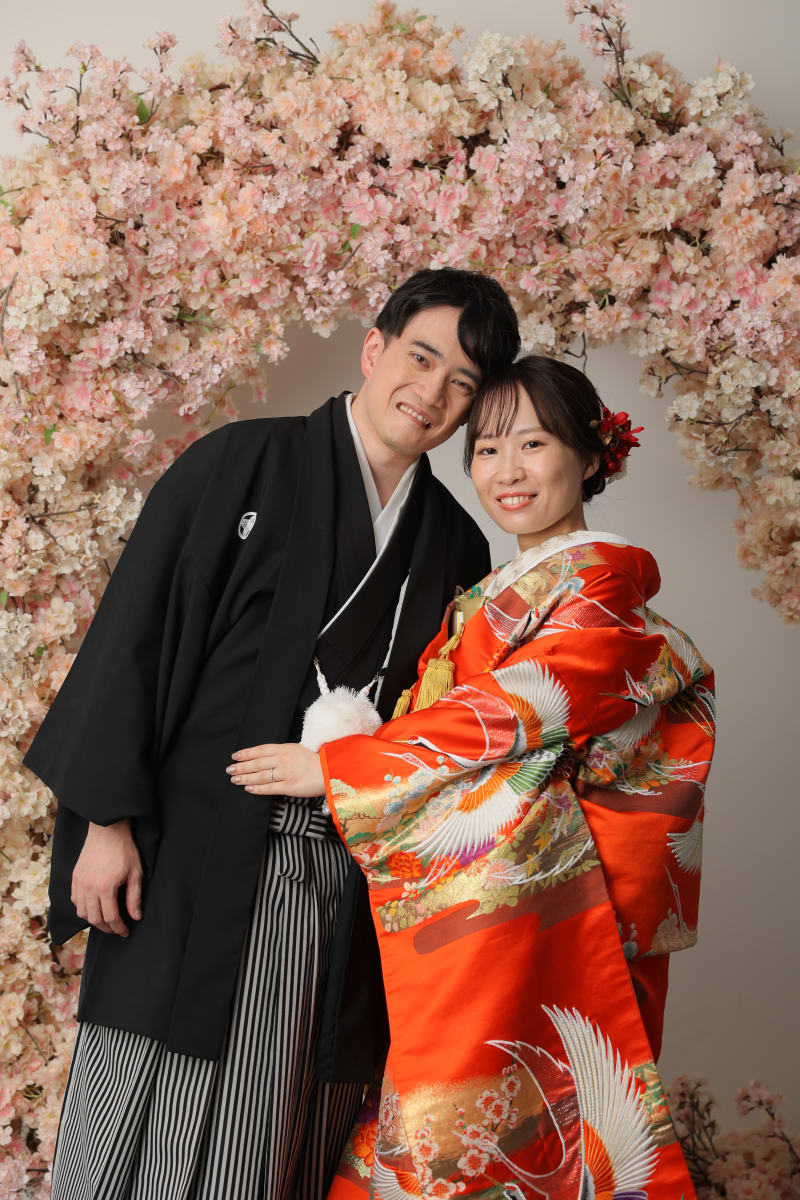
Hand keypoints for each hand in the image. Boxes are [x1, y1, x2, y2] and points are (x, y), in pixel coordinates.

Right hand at [72, 819, 142, 936]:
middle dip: (106, 928)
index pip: (111, 917)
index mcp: (105, 887)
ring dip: (93, 920)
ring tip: (105, 920)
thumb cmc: (124, 850)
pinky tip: (92, 907)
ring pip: (81, 912)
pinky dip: (82, 908)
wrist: (108, 830)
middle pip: (94, 919)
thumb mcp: (135, 873)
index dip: (119, 928)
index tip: (125, 932)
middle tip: (116, 929)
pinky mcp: (75, 877)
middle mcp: (89, 888)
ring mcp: (79, 882)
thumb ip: (134, 897)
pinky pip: (74, 900)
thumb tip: (135, 917)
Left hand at [227, 743, 324, 797]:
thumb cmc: (318, 760)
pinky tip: (248, 788)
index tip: (235, 756)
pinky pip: (269, 788)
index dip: (246, 753)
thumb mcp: (299, 749)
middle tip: (230, 769)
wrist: (332, 770)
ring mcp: (285, 773)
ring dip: (245, 777)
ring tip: (235, 779)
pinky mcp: (289, 787)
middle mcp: (283, 760)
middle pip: (257, 763)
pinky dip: (257, 788)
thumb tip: (268, 756)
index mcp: (285, 748)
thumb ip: (284, 752)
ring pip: (260, 775)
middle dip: (241, 766)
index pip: (260, 750)